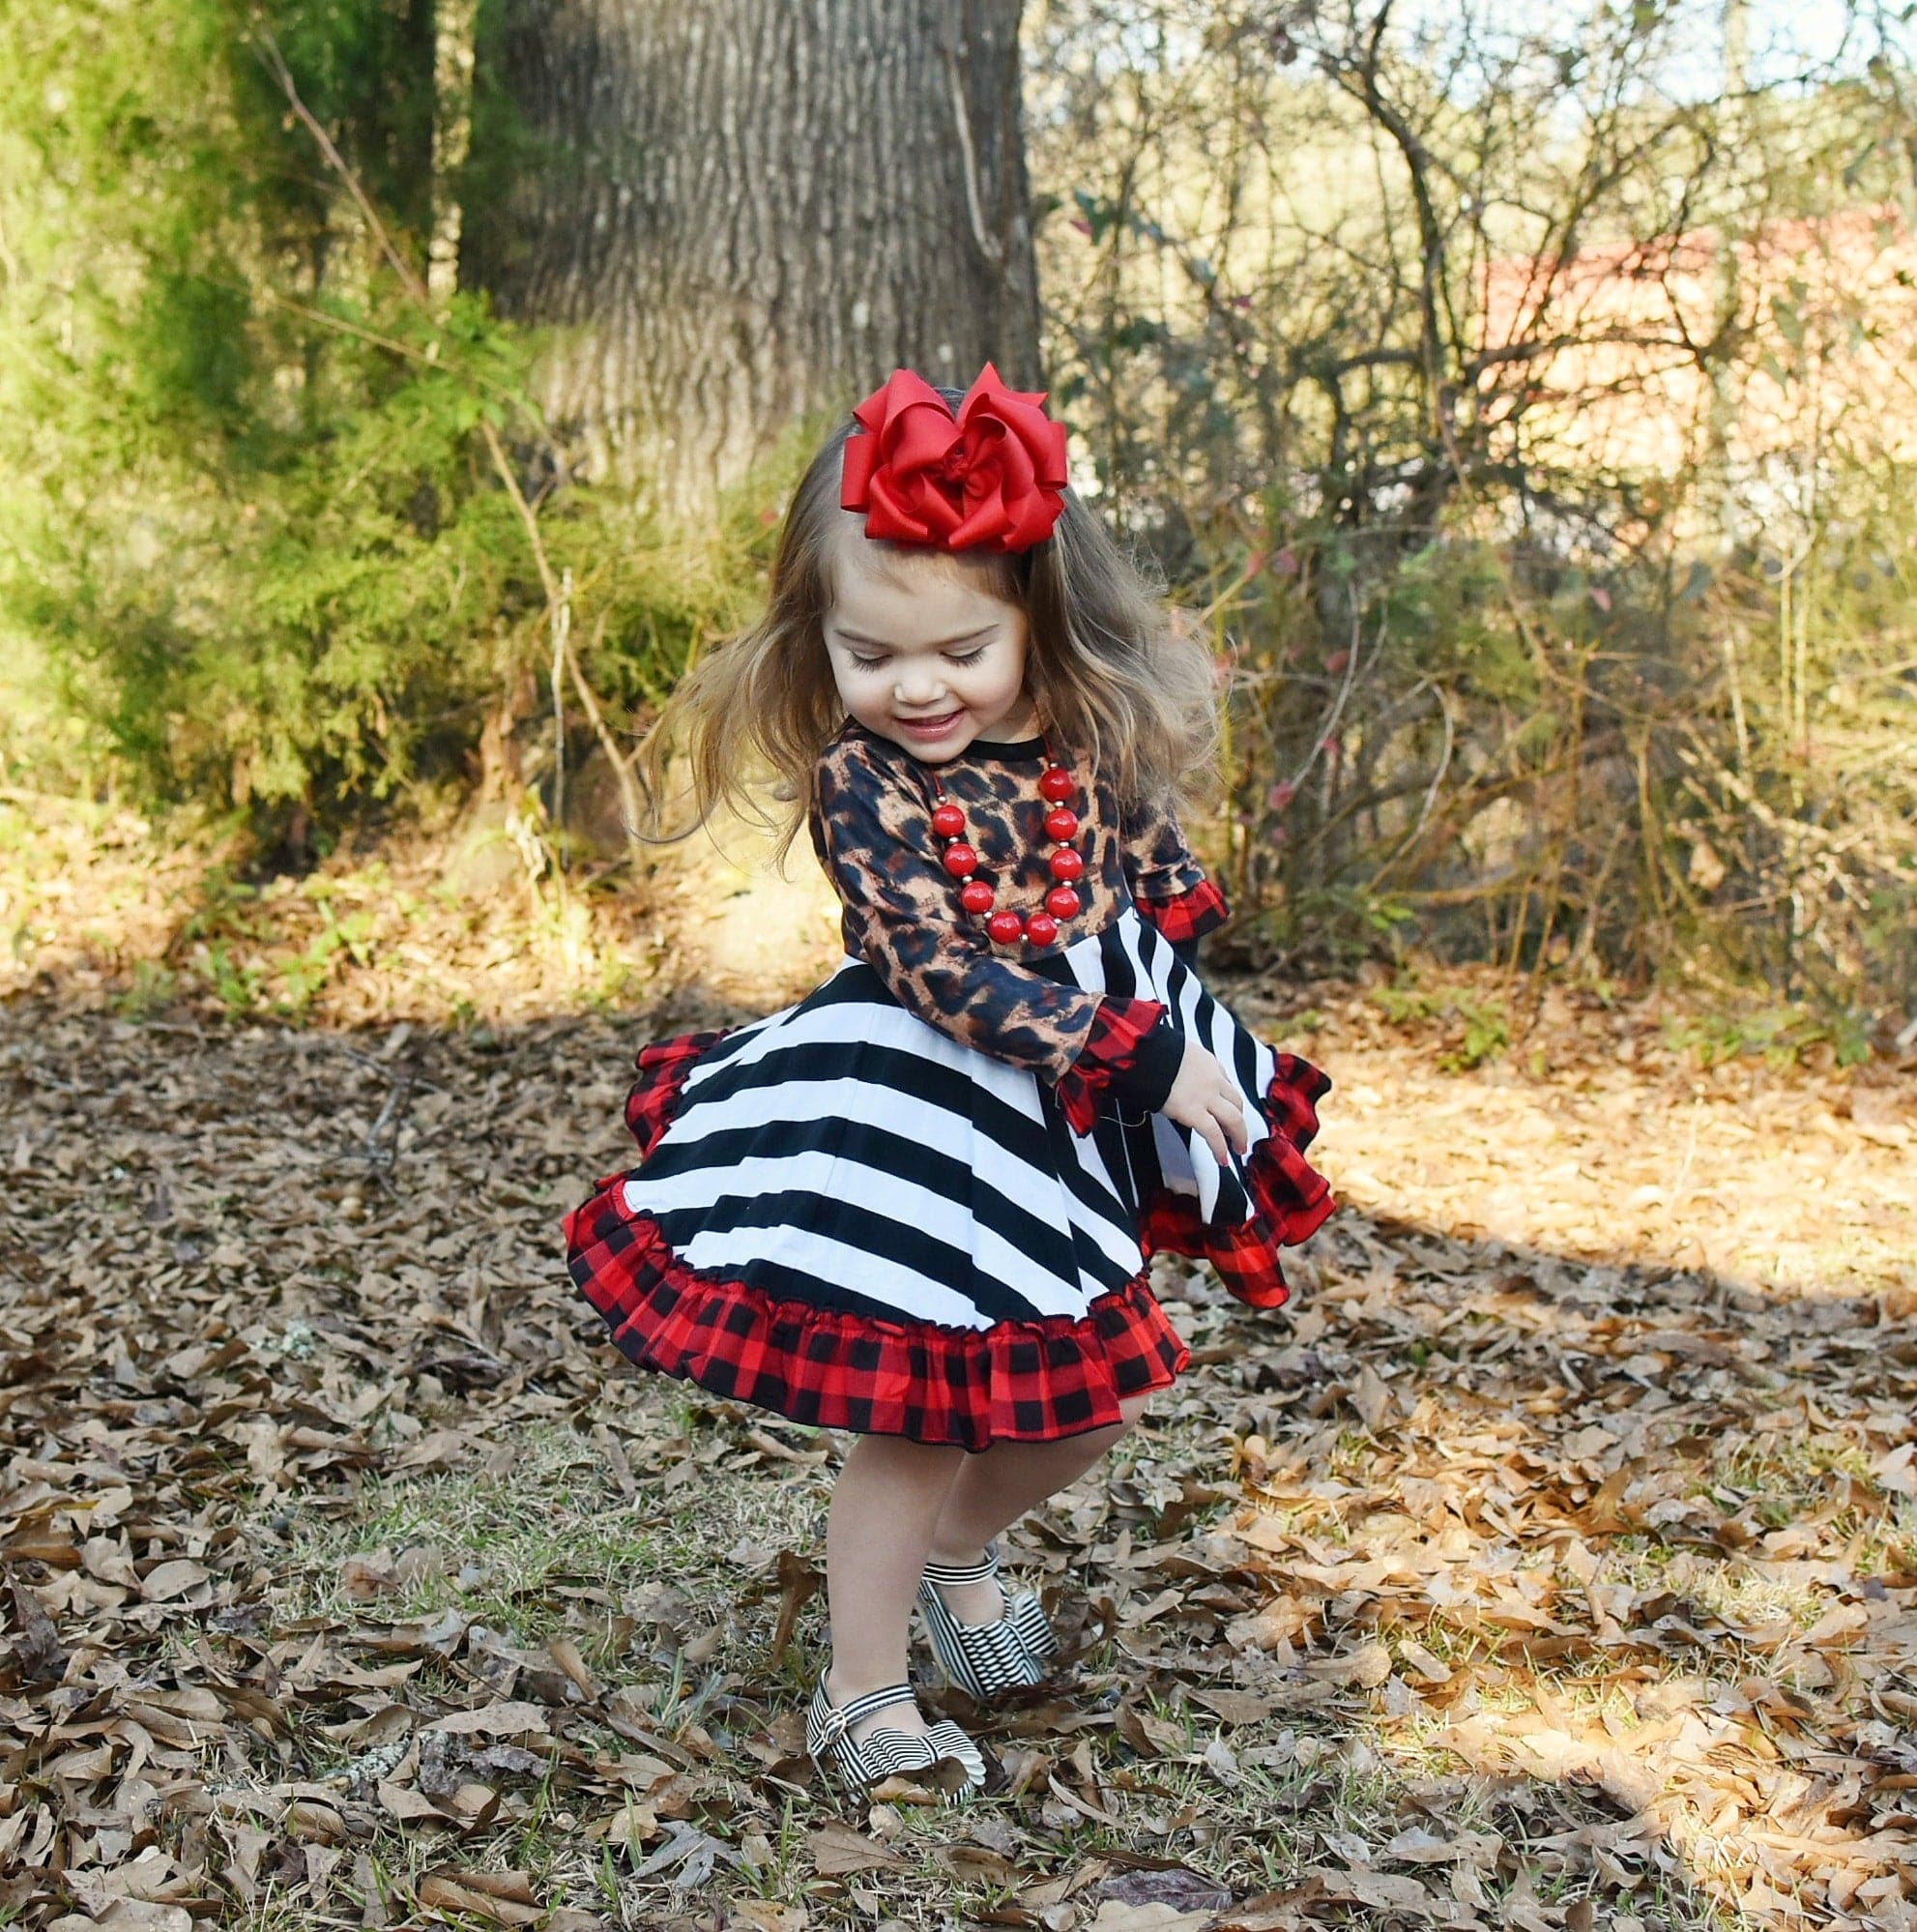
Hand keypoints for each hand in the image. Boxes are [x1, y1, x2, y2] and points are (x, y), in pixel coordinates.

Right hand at [1162, 1038, 1250, 1166]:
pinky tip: (1222, 1159)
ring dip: (1238, 1137)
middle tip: (1239, 1134)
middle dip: (1239, 1120)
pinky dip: (1220, 1149)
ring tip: (1238, 1150)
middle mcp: (1213, 1080)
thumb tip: (1176, 1077)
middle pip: (1236, 1103)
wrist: (1148, 1055)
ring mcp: (1206, 1097)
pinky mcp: (1194, 1112)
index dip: (1228, 1101)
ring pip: (1233, 1119)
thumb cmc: (1154, 1053)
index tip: (1227, 1111)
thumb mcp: (1178, 1052)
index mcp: (1208, 1063)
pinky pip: (1214, 1134)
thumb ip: (1185, 1066)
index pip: (1226, 1084)